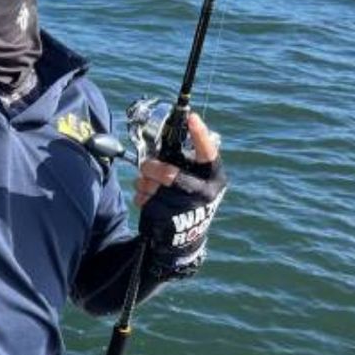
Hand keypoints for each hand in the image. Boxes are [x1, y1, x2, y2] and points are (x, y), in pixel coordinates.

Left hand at [135, 112, 227, 279]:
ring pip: (153, 186)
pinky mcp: (169, 220)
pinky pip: (145, 200)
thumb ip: (183, 163)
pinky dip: (140, 195)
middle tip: (146, 166)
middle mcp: (204, 192)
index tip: (191, 117)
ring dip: (143, 182)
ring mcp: (187, 209)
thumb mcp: (196, 179)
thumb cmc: (188, 198)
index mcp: (214, 176)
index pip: (209, 152)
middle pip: (170, 174)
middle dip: (152, 168)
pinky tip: (145, 198)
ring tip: (146, 184)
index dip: (200, 135)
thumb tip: (159, 146)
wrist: (183, 237)